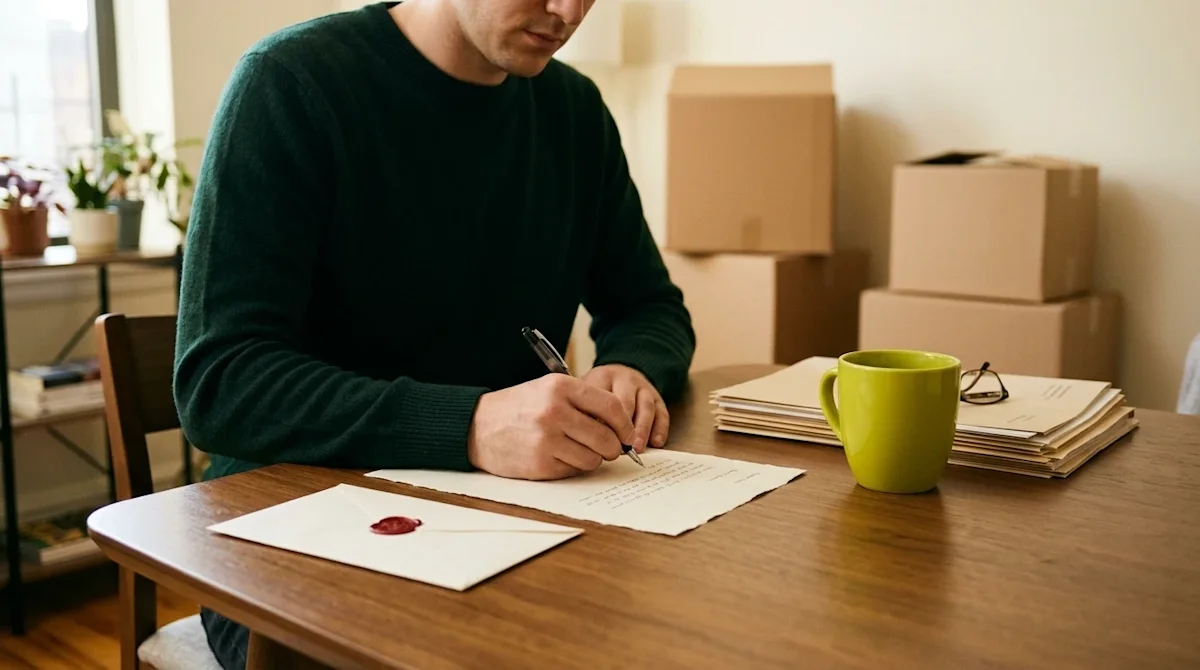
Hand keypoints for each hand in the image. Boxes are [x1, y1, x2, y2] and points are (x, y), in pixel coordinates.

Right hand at [467, 373, 636, 479]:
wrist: (477, 426)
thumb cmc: (519, 407)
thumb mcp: (548, 389)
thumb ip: (583, 402)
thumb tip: (620, 427)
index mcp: (560, 387)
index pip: (612, 407)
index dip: (625, 425)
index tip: (628, 434)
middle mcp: (554, 411)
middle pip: (607, 437)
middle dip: (614, 448)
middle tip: (610, 449)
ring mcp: (547, 439)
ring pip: (593, 458)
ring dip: (593, 459)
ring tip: (579, 450)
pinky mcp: (540, 463)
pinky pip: (574, 470)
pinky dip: (573, 467)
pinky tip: (560, 456)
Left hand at [581, 364, 668, 452]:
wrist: (619, 374)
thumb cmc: (597, 391)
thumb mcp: (584, 392)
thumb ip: (584, 410)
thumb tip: (585, 436)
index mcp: (603, 377)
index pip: (602, 398)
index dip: (601, 420)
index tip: (598, 439)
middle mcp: (625, 380)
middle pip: (626, 402)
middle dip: (623, 426)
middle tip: (620, 446)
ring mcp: (643, 388)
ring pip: (646, 407)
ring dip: (642, 429)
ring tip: (637, 447)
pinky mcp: (657, 398)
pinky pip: (662, 412)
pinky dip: (660, 428)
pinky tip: (655, 442)